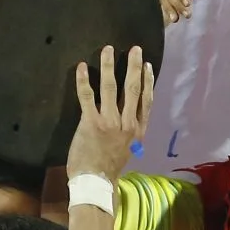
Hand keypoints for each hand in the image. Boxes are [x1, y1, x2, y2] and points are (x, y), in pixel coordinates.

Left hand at [67, 45, 153, 181]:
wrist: (95, 181)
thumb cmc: (109, 167)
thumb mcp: (128, 150)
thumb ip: (129, 133)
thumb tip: (129, 120)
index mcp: (137, 130)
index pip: (146, 100)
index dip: (147, 81)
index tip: (147, 65)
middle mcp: (126, 123)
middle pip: (132, 89)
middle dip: (133, 66)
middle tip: (134, 49)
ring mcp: (109, 121)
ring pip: (111, 88)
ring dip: (109, 66)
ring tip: (107, 50)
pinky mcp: (91, 123)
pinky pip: (87, 96)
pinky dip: (84, 80)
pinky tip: (82, 67)